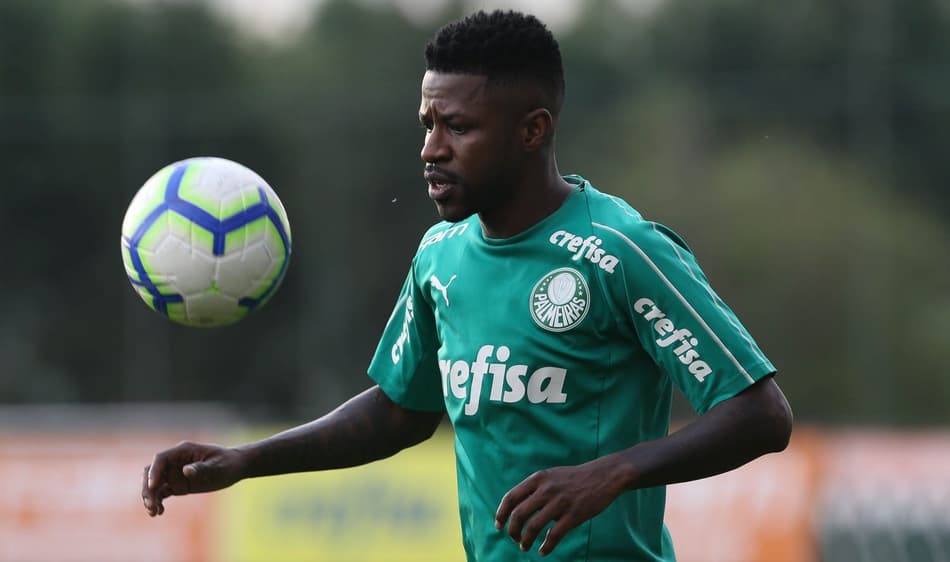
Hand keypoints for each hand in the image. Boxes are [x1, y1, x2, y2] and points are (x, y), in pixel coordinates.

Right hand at [142, 441, 244, 516]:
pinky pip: (161, 493)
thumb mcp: (217, 466)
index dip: (154, 472)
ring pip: (154, 484)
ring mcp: (174, 473)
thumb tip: (186, 471)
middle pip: (152, 472)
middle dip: (148, 488)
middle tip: (151, 504)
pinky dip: (157, 501)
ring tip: (154, 512)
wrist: (235, 467)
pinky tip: (159, 512)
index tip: (154, 487)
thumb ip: (202, 468)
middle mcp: (175, 461)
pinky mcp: (177, 485)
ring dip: (150, 497)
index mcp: (183, 451)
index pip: (161, 459)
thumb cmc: (227, 463)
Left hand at [494, 458, 627, 555]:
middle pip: (519, 514)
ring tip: (524, 547)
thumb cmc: (574, 478)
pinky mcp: (574, 515)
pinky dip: (546, 546)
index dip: (501, 514)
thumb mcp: (551, 475)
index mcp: (538, 479)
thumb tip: (515, 507)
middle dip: (512, 531)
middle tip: (514, 539)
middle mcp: (546, 490)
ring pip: (533, 527)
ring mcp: (560, 503)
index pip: (511, 497)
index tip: (498, 525)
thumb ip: (534, 488)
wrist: (604, 476)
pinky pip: (554, 536)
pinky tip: (543, 551)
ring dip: (525, 541)